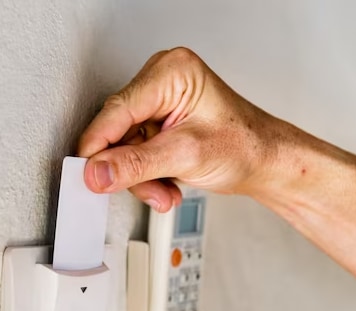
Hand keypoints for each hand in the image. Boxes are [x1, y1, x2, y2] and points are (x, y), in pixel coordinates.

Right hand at [78, 47, 283, 211]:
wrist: (266, 162)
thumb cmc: (245, 146)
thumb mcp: (186, 157)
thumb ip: (136, 165)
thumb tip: (97, 172)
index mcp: (171, 73)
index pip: (117, 109)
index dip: (99, 145)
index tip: (88, 174)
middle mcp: (161, 82)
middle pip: (118, 130)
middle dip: (130, 167)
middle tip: (149, 189)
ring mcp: (159, 103)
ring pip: (124, 147)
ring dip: (140, 177)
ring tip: (165, 192)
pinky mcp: (159, 124)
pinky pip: (135, 152)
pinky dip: (146, 175)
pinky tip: (166, 184)